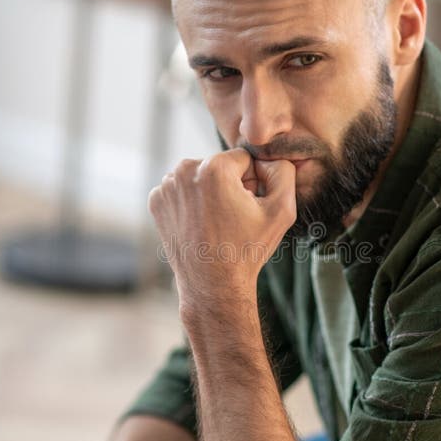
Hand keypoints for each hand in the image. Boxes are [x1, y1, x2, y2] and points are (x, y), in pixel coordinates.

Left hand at [148, 149, 295, 311]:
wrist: (213, 285)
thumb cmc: (247, 249)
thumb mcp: (281, 210)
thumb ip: (284, 172)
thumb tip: (272, 156)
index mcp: (214, 168)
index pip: (243, 158)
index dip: (253, 180)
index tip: (249, 204)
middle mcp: (184, 170)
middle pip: (219, 165)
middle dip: (230, 184)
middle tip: (234, 216)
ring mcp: (166, 187)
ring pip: (200, 176)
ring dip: (210, 192)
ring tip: (217, 222)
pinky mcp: (157, 201)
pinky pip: (182, 190)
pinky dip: (192, 202)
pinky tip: (201, 224)